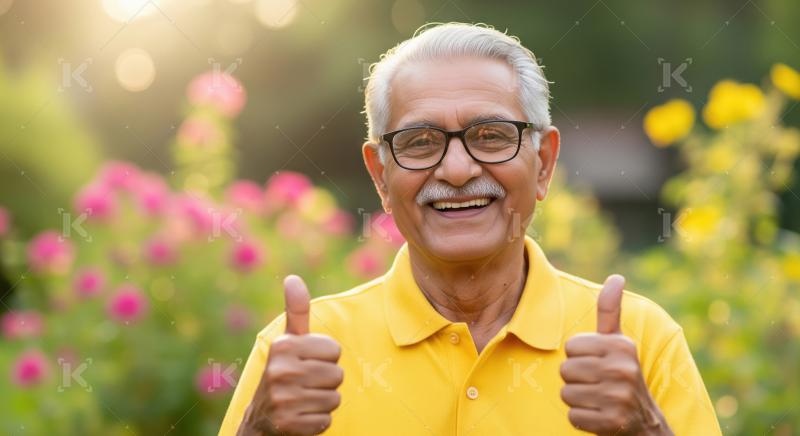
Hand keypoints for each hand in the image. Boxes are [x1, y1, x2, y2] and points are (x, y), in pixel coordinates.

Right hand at [239, 275, 343, 435]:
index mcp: (283, 346)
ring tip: (303, 399)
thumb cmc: (284, 372)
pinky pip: (326, 420)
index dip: (326, 358)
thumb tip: (293, 278)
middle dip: (326, 382)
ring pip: (334, 398)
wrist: (260, 419)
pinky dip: (317, 422)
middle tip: (305, 384)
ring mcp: (283, 399)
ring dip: (322, 402)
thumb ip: (296, 311)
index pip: (335, 349)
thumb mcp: (288, 341)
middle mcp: (280, 370)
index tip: (307, 363)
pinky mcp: (288, 424)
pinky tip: (300, 416)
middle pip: (337, 374)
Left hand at [559, 274, 672, 434]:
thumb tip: (616, 277)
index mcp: (622, 346)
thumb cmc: (621, 373)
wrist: (644, 421)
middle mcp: (623, 370)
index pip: (570, 347)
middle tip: (597, 384)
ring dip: (578, 400)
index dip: (578, 357)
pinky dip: (582, 420)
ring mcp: (619, 398)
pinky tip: (599, 415)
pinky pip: (573, 417)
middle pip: (565, 370)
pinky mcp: (613, 422)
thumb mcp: (618, 341)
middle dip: (576, 379)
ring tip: (598, 399)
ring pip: (567, 394)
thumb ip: (610, 310)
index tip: (597, 364)